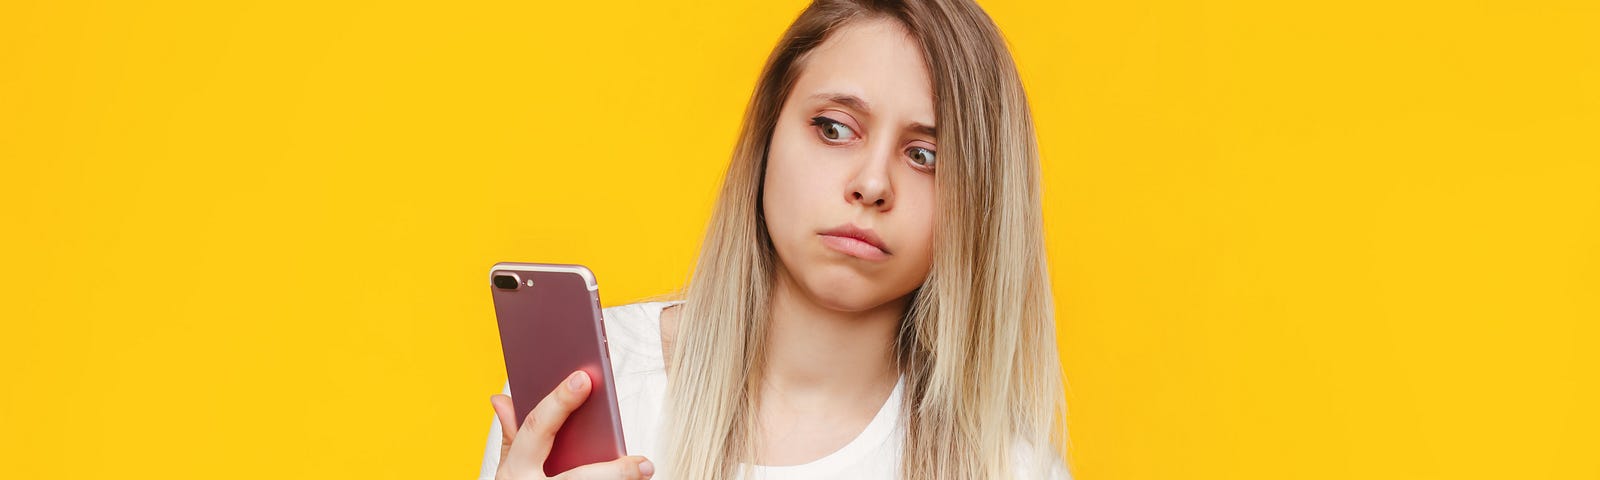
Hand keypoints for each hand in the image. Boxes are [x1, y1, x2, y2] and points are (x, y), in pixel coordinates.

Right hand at [489, 371, 653, 478]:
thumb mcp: (511, 467)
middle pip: (578, 479)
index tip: (583, 379)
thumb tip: (501, 398)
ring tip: (645, 473)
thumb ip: (513, 435)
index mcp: (515, 470)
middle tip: (644, 464)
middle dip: (613, 473)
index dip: (558, 402)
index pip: (536, 429)